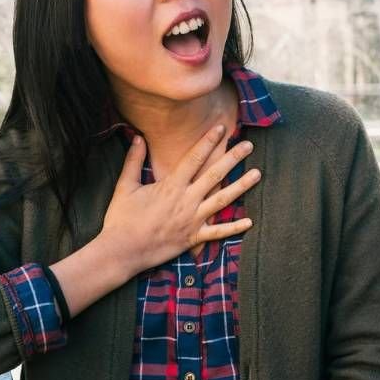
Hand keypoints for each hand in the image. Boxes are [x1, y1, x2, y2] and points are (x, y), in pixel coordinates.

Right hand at [99, 125, 260, 277]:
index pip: (194, 158)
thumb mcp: (125, 186)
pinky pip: (218, 233)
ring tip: (258, 174)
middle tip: (249, 145)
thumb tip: (138, 137)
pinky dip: (234, 228)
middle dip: (233, 158)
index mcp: (171, 186)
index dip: (209, 141)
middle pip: (215, 174)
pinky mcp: (193, 238)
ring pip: (222, 200)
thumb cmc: (121, 219)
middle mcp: (186, 200)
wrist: (122, 251)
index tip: (222, 128)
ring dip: (241, 186)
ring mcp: (192, 220)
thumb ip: (133, 161)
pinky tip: (249, 221)